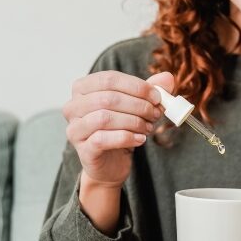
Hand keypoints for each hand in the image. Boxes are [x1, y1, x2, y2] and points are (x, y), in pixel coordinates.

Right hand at [62, 70, 173, 188]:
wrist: (111, 163)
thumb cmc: (120, 129)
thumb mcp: (137, 106)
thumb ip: (150, 90)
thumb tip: (167, 78)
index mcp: (83, 88)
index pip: (109, 78)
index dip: (137, 87)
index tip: (157, 97)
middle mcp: (73, 106)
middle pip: (108, 98)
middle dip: (138, 106)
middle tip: (155, 114)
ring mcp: (75, 128)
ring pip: (104, 118)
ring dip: (133, 122)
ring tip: (147, 127)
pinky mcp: (82, 149)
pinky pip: (102, 139)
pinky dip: (126, 138)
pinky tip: (140, 140)